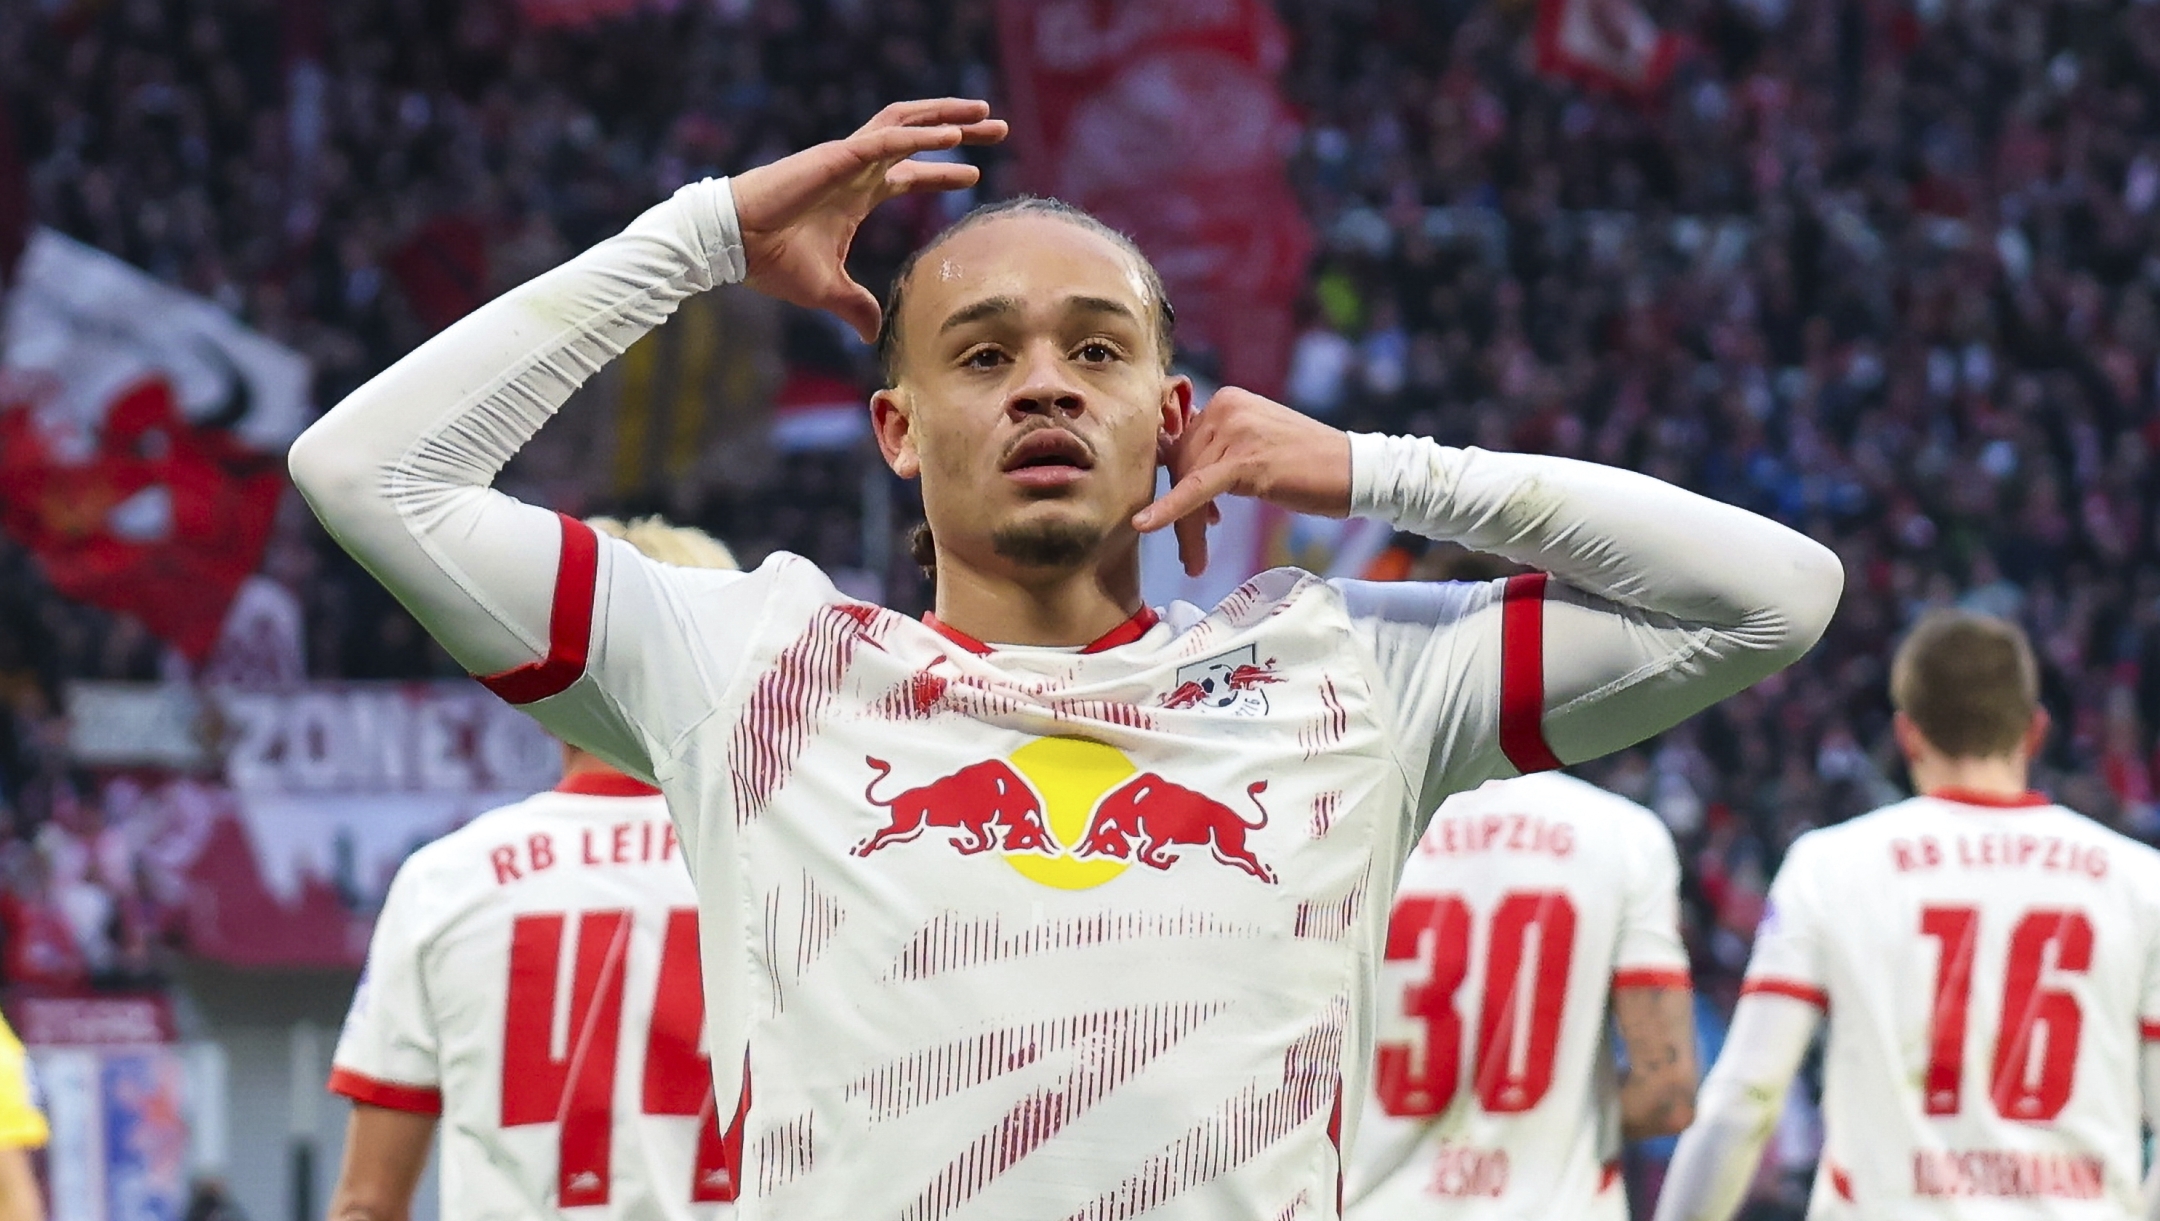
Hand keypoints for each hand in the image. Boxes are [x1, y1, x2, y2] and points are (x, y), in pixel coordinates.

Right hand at [730, 99, 1006, 340]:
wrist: (733, 245)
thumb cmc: (772, 261)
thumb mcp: (828, 291)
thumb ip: (856, 308)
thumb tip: (874, 335)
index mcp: (856, 194)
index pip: (910, 174)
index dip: (943, 173)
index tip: (975, 175)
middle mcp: (857, 169)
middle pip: (918, 137)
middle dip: (959, 129)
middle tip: (998, 128)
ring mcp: (847, 158)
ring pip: (906, 122)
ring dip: (947, 115)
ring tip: (984, 113)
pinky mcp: (837, 157)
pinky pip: (887, 140)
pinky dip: (920, 135)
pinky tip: (952, 135)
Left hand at [1133, 387, 1352, 576]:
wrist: (1354, 470)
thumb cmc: (1309, 465)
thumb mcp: (1255, 446)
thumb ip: (1219, 451)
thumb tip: (1179, 473)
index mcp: (1225, 400)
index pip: (1182, 445)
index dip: (1178, 485)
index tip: (1180, 518)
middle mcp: (1225, 407)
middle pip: (1181, 465)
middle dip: (1180, 512)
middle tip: (1192, 550)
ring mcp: (1235, 430)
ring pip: (1188, 483)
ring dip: (1187, 528)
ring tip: (1195, 559)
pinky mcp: (1244, 460)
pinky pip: (1196, 489)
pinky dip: (1172, 511)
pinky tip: (1147, 526)